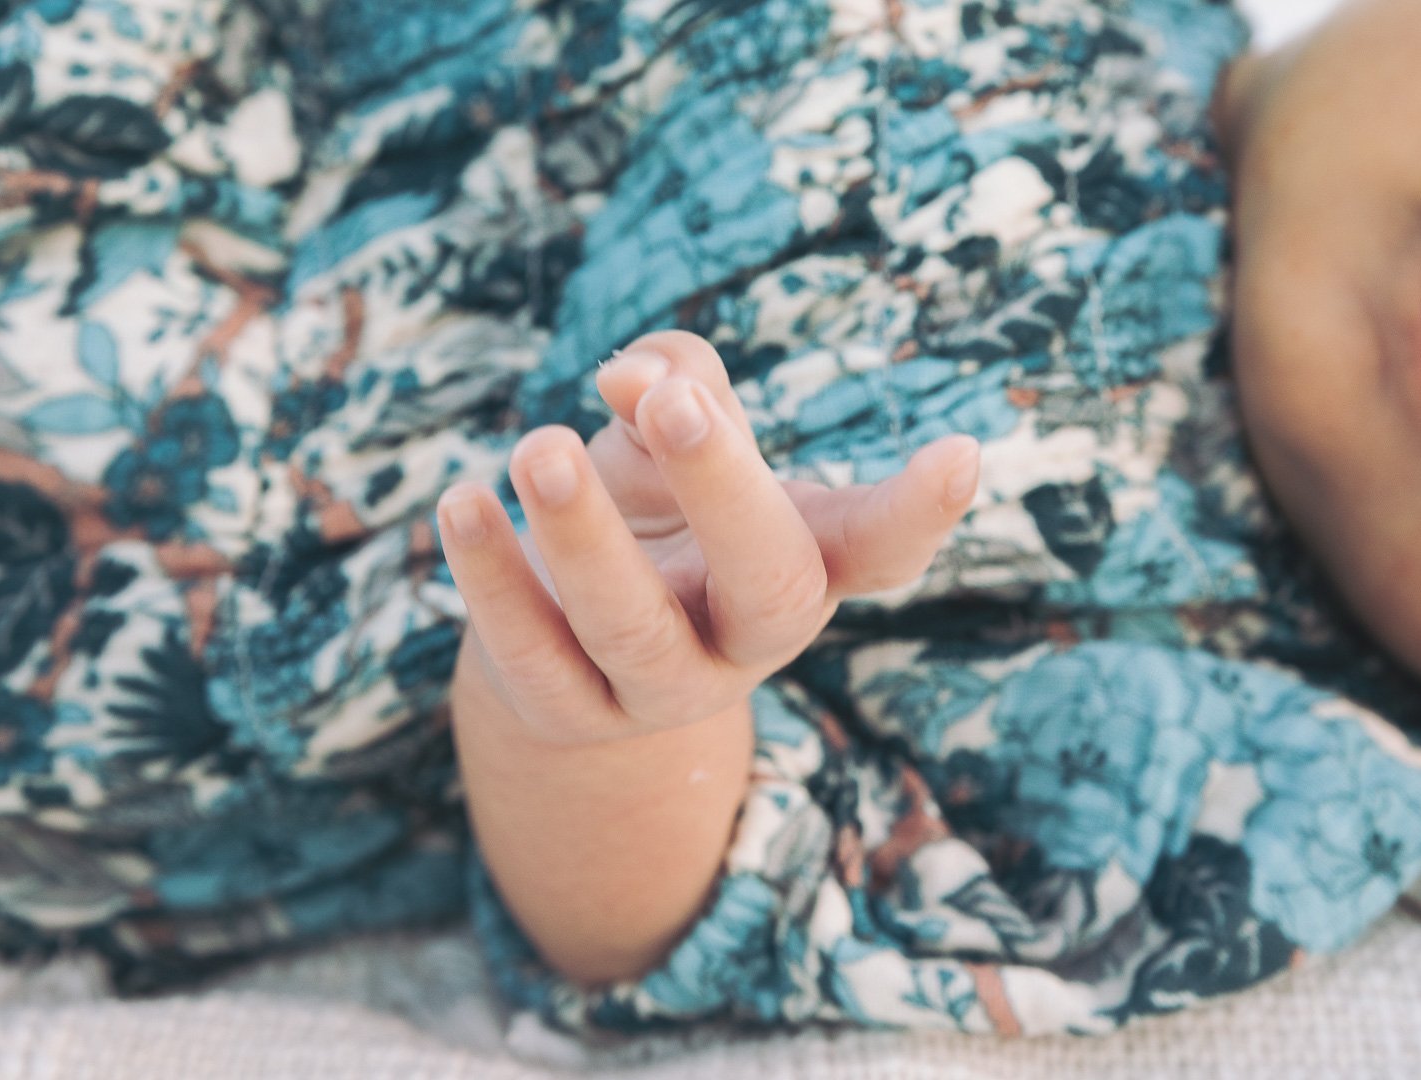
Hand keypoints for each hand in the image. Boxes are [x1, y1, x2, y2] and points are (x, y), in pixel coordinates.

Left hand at [437, 330, 980, 744]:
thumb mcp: (674, 434)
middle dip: (725, 491)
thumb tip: (632, 378)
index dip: (918, 513)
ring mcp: (663, 689)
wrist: (565, 630)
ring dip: (586, 535)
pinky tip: (462, 505)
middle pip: (769, 584)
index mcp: (801, 560)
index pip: (876, 547)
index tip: (957, 455)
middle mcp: (749, 635)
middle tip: (677, 404)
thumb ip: (673, 383)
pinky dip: (493, 578)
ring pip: (633, 629)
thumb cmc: (646, 506)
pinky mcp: (569, 713)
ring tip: (539, 447)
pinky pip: (532, 655)